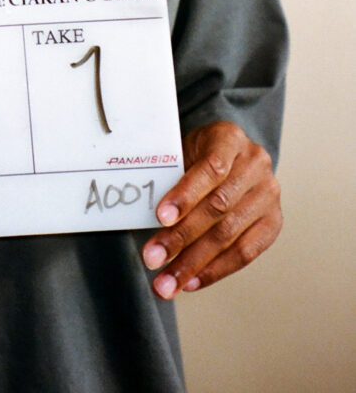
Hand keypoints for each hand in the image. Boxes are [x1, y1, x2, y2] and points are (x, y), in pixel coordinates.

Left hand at [141, 121, 281, 298]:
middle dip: (181, 237)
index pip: (211, 169)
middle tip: (152, 258)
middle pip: (219, 207)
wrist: (230, 155)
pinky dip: (214, 270)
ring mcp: (268, 194)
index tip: (160, 217)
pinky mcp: (273, 222)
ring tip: (166, 281)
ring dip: (193, 262)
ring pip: (229, 235)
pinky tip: (191, 281)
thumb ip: (171, 177)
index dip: (186, 195)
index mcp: (230, 138)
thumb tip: (147, 215)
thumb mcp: (183, 151)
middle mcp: (255, 164)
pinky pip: (245, 253)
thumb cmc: (197, 155)